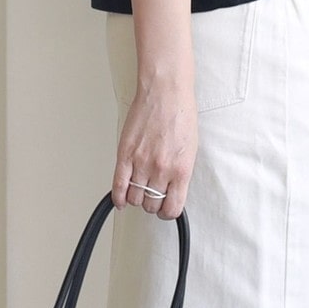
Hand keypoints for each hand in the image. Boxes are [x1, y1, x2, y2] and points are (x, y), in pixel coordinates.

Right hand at [111, 79, 196, 220]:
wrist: (166, 94)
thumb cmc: (180, 116)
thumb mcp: (190, 150)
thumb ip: (180, 172)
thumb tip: (172, 189)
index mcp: (181, 171)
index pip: (172, 208)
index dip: (167, 212)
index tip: (165, 209)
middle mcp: (161, 170)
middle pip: (151, 204)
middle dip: (151, 204)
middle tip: (151, 196)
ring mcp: (141, 163)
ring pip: (134, 198)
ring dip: (136, 199)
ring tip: (138, 191)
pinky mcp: (125, 155)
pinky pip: (118, 186)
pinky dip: (118, 197)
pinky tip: (120, 200)